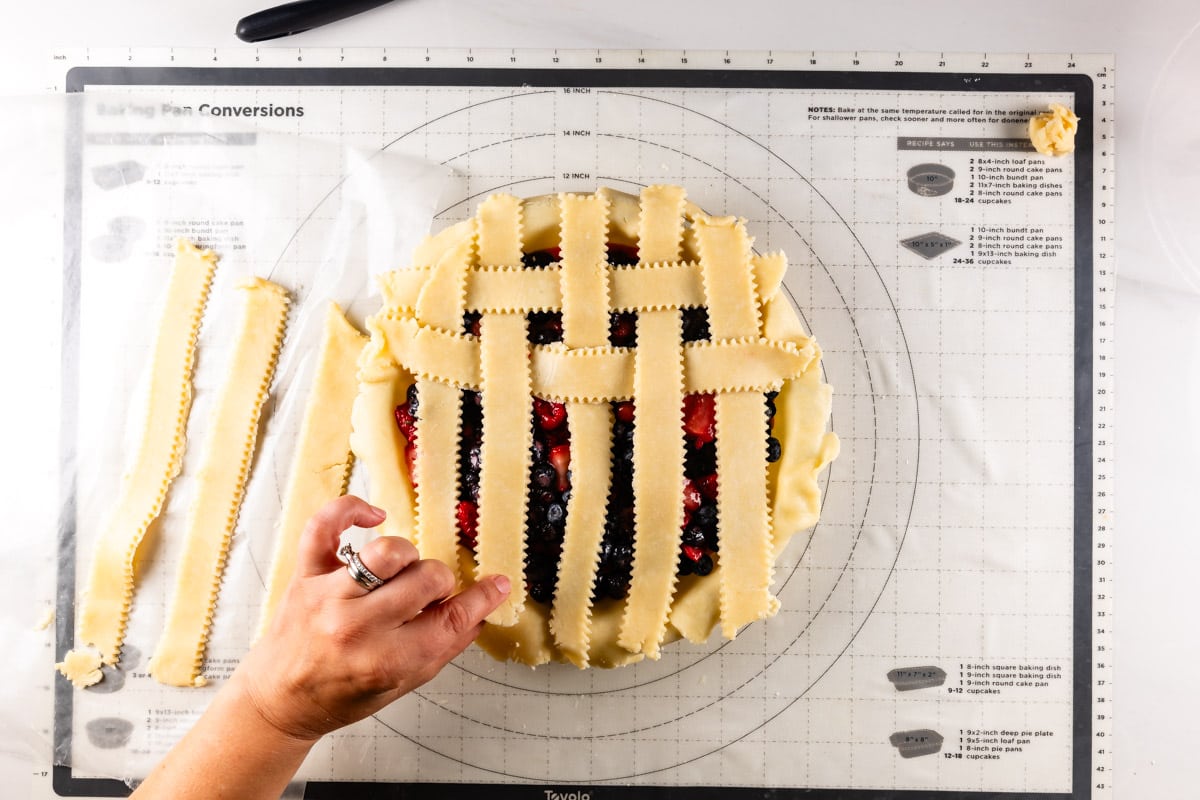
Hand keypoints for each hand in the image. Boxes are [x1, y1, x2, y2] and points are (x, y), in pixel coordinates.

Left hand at [236, 495, 509, 741]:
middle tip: (431, 594)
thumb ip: (443, 648)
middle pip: (426, 580)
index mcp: (386, 661)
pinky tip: (373, 515)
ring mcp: (328, 597)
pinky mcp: (306, 575)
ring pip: (387, 551)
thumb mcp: (401, 686)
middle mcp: (357, 627)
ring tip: (403, 570)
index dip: (482, 599)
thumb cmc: (340, 694)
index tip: (497, 585)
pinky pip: (324, 526)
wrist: (280, 700)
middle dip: (440, 584)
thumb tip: (480, 614)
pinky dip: (350, 509)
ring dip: (407, 556)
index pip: (450, 620)